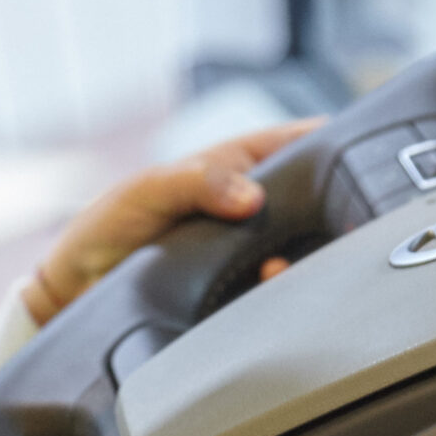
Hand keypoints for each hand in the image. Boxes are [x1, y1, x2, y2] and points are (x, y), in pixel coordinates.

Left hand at [25, 120, 320, 325]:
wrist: (79, 293)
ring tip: (280, 267)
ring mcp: (254, 249)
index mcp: (241, 163)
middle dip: (335, 213)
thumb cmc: (109, 226)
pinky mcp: (245, 290)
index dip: (336, 146)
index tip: (357, 161)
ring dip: (306, 258)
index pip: (306, 141)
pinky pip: (279, 289)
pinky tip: (270, 290)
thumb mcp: (149, 189)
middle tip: (340, 227)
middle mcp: (256, 205)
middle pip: (319, 201)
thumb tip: (252, 198)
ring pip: (306, 249)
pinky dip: (282, 291)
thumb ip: (199, 182)